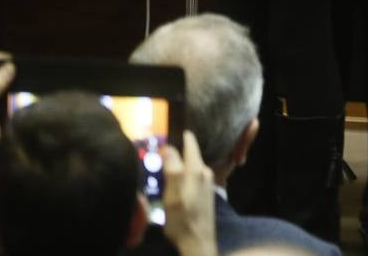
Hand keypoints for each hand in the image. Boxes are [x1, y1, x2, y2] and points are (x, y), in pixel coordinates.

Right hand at [162, 132, 216, 255]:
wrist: (198, 241)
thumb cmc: (183, 218)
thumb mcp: (172, 193)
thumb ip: (172, 168)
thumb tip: (169, 146)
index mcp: (196, 169)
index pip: (190, 143)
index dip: (180, 135)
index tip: (170, 127)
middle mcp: (204, 172)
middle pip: (190, 154)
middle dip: (178, 149)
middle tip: (160, 146)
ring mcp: (207, 183)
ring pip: (191, 165)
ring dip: (179, 162)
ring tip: (163, 162)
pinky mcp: (206, 193)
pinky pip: (193, 175)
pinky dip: (183, 173)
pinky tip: (174, 180)